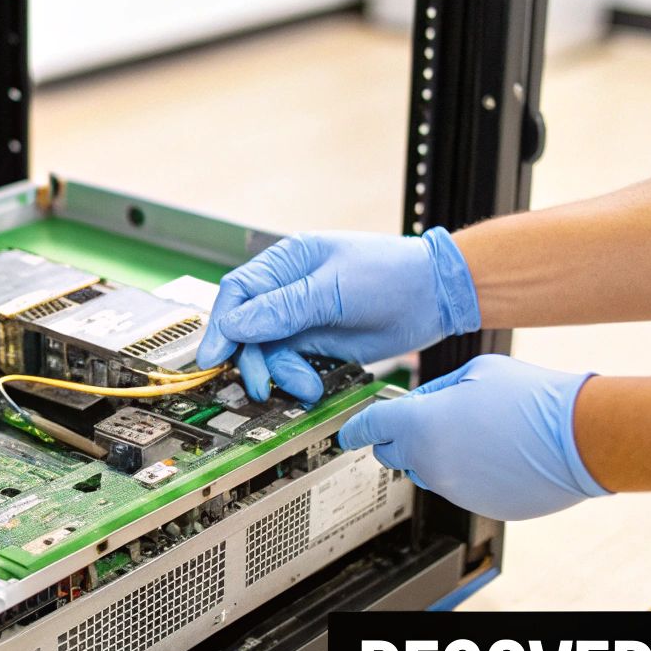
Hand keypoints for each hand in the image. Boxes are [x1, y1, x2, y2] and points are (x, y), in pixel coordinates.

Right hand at [195, 228, 480, 402]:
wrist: (436, 296)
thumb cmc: (390, 275)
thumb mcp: (332, 291)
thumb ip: (283, 309)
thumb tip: (235, 325)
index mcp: (286, 263)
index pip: (238, 293)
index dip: (223, 326)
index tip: (214, 357)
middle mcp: (289, 291)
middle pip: (248, 328)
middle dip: (251, 358)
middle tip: (260, 385)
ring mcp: (304, 318)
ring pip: (269, 352)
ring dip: (280, 373)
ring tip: (304, 387)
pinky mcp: (320, 344)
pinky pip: (293, 364)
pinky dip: (297, 379)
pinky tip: (312, 387)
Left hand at [337, 354, 610, 519]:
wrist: (578, 437)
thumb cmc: (532, 399)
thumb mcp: (475, 372)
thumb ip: (437, 389)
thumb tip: (423, 401)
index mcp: (420, 425)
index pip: (369, 428)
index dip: (356, 427)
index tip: (348, 432)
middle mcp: (430, 463)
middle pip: (391, 455)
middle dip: (398, 438)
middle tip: (423, 419)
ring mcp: (454, 489)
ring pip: (428, 471)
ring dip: (436, 454)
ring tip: (474, 430)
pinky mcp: (478, 505)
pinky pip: (459, 486)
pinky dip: (466, 471)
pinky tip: (494, 451)